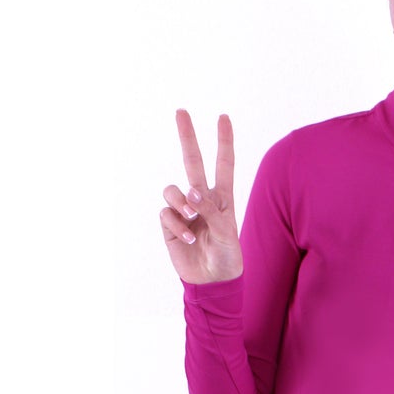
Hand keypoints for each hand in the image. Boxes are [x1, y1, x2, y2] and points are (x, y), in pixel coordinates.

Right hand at [161, 109, 243, 284]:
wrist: (212, 282)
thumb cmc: (226, 257)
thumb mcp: (227, 233)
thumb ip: (212, 211)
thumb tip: (191, 193)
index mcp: (222, 198)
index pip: (223, 165)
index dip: (224, 141)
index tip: (223, 117)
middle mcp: (202, 199)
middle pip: (193, 162)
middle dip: (187, 136)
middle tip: (181, 111)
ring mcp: (184, 211)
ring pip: (173, 189)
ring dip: (181, 200)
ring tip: (191, 216)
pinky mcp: (170, 225)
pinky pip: (166, 213)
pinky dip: (177, 223)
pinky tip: (189, 237)